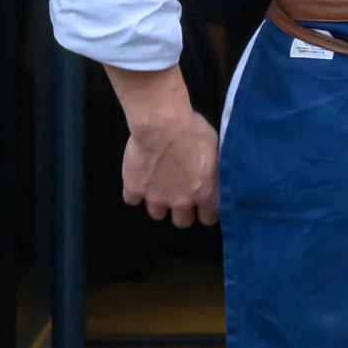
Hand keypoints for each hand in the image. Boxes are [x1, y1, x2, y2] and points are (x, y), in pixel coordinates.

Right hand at [121, 109, 221, 227]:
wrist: (162, 125)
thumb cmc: (194, 131)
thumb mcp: (215, 148)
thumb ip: (213, 170)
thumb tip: (216, 177)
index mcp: (204, 192)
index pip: (208, 218)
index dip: (207, 211)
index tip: (204, 204)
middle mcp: (180, 201)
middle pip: (182, 222)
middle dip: (182, 211)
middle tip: (180, 195)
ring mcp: (155, 198)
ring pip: (157, 213)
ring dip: (159, 202)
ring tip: (159, 186)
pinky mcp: (133, 189)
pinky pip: (132, 200)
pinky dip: (136, 192)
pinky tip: (140, 180)